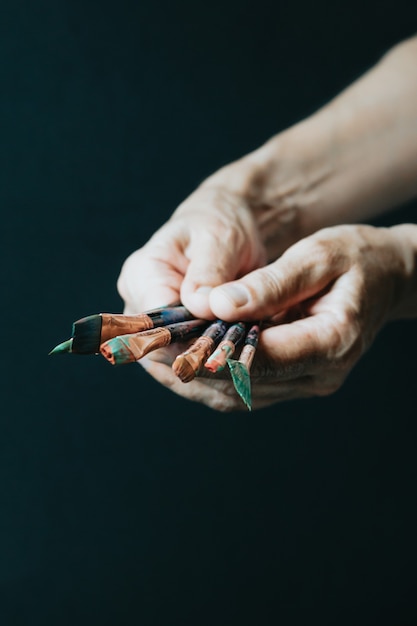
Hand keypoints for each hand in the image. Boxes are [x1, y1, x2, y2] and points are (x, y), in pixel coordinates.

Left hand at [128, 224, 413, 411]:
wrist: (387, 276)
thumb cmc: (357, 258)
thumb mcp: (320, 256)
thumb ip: (271, 284)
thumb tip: (216, 303)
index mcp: (332, 343)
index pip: (258, 355)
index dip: (204, 348)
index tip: (160, 337)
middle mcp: (318, 375)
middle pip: (239, 381)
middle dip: (184, 363)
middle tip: (138, 347)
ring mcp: (305, 383)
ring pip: (233, 392)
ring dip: (187, 373)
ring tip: (145, 352)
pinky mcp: (291, 380)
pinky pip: (239, 386)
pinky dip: (204, 371)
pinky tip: (175, 353)